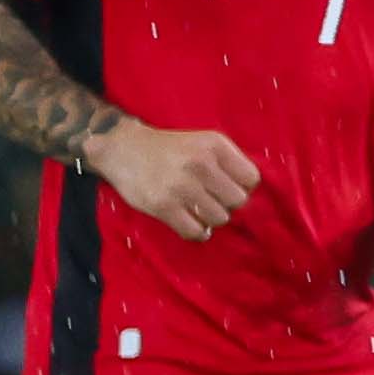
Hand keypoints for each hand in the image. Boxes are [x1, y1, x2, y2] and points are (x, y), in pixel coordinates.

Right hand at [87, 120, 258, 239]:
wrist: (122, 148)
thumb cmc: (170, 148)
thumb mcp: (204, 142)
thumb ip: (229, 162)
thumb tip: (250, 192)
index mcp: (214, 146)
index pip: (251, 178)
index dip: (243, 186)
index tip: (228, 187)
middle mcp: (200, 164)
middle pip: (238, 201)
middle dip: (228, 203)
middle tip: (212, 199)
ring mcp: (181, 186)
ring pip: (220, 218)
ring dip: (212, 218)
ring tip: (198, 209)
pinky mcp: (162, 206)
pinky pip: (195, 231)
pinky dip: (198, 232)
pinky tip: (192, 223)